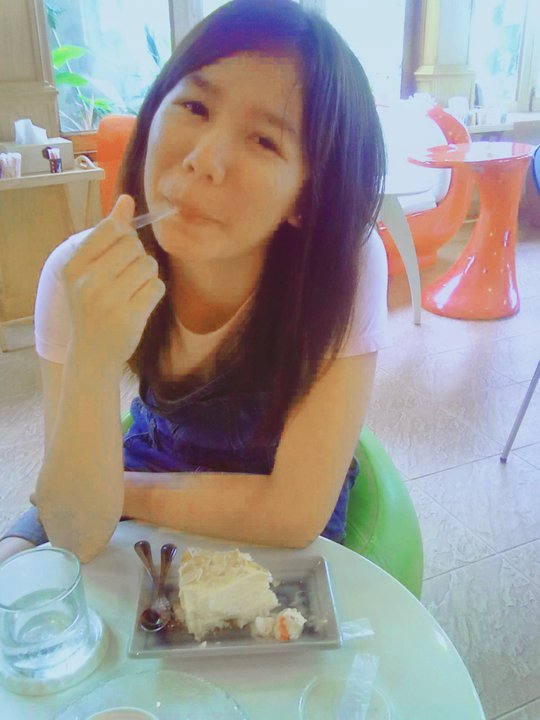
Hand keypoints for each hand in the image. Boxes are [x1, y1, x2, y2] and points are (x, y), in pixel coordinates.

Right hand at [63, 195, 165, 369]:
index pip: (110, 229)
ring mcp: (109, 301)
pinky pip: (157, 286)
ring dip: (148, 274)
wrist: (92, 354)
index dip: (124, 235)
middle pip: (133, 245)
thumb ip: (107, 234)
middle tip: (128, 275)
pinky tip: (141, 302)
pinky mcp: (130, 317)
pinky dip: (154, 291)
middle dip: (138, 255)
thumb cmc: (92, 306)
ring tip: (134, 289)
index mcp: (73, 267)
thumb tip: (126, 200)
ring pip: (148, 265)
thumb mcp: (88, 270)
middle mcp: (87, 283)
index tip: (121, 251)